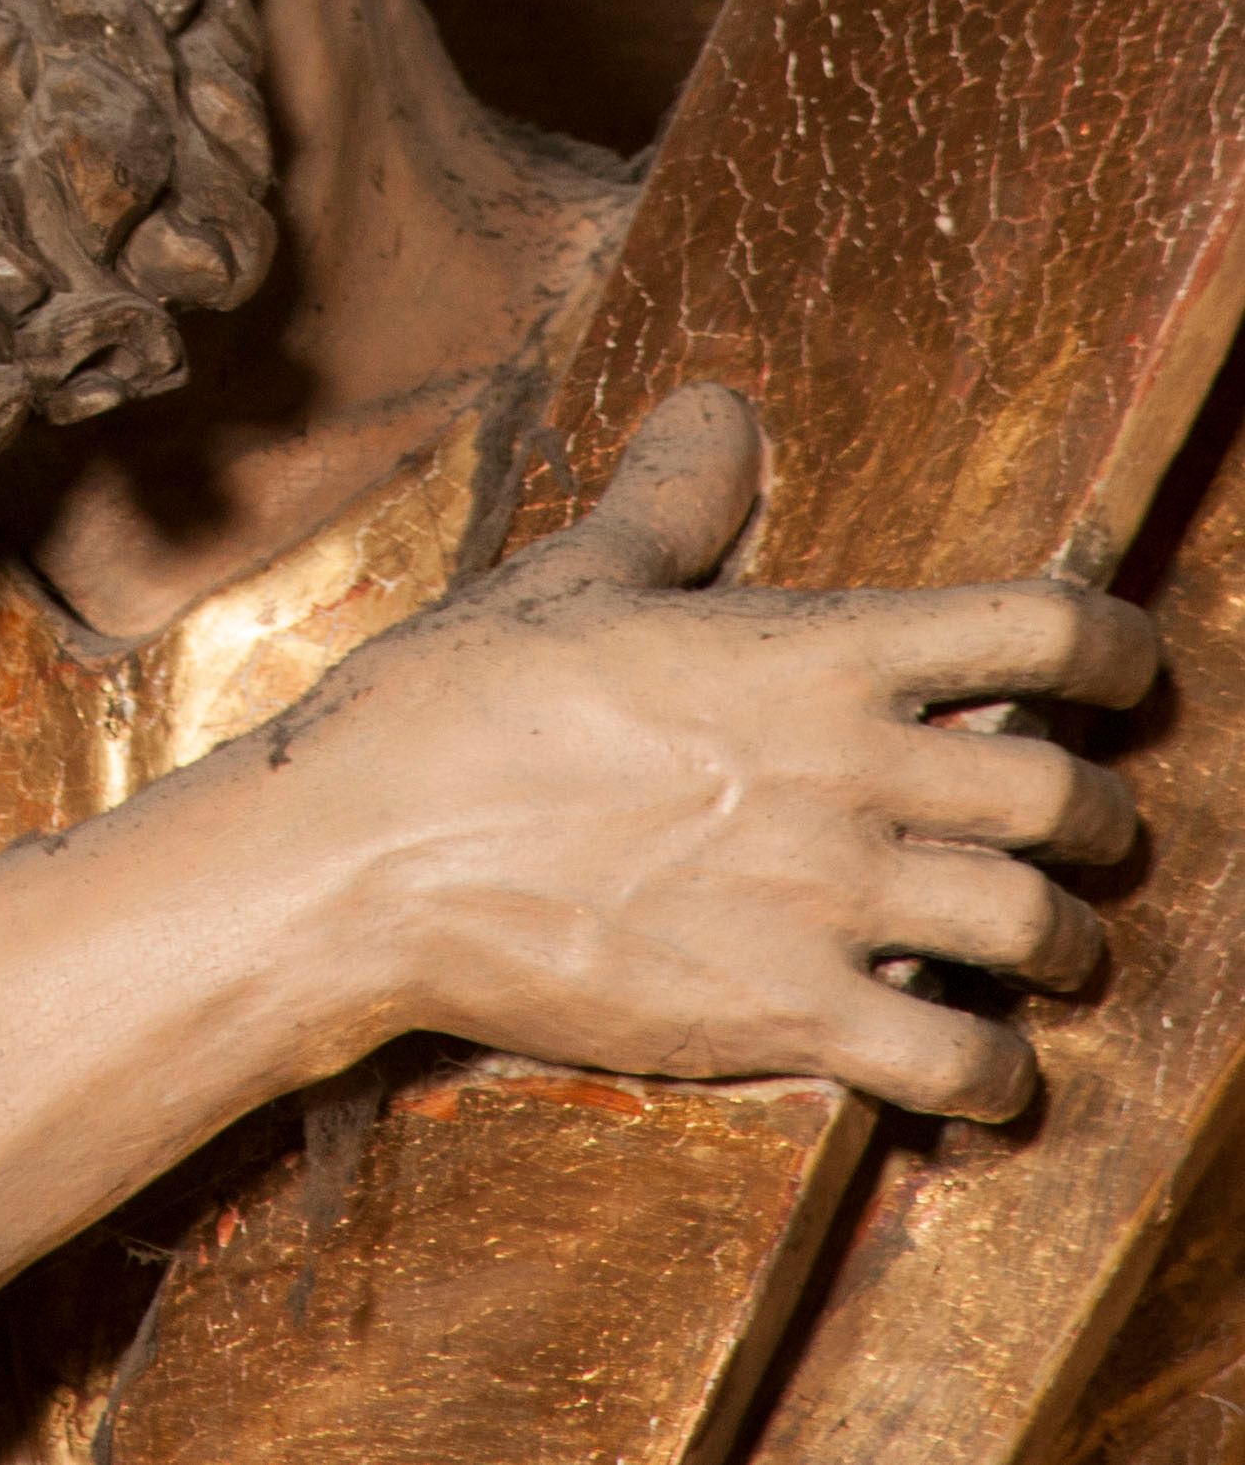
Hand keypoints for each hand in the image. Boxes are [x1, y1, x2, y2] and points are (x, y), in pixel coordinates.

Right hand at [268, 387, 1155, 1119]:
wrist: (368, 856)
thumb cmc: (459, 703)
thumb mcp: (571, 575)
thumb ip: (674, 498)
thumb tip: (719, 408)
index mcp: (811, 653)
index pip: (1045, 630)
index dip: (1115, 647)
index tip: (1116, 668)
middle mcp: (850, 775)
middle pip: (1072, 799)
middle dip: (1093, 816)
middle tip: (1064, 825)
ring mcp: (825, 903)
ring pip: (1040, 936)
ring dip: (1060, 945)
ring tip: (1034, 947)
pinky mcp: (782, 1015)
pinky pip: (960, 1070)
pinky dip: (993, 1076)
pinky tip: (969, 1062)